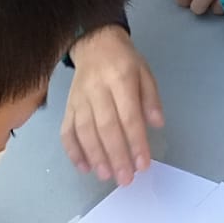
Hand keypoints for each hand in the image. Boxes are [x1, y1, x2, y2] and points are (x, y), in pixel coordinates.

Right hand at [63, 26, 163, 183]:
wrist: (94, 43)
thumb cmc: (124, 62)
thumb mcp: (145, 72)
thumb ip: (151, 99)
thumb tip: (157, 124)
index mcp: (121, 80)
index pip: (129, 116)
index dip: (136, 142)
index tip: (143, 164)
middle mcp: (97, 90)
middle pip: (106, 127)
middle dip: (116, 156)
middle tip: (125, 179)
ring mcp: (79, 99)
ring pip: (84, 131)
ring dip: (95, 156)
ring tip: (106, 176)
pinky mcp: (67, 105)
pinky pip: (66, 130)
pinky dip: (73, 151)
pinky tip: (83, 167)